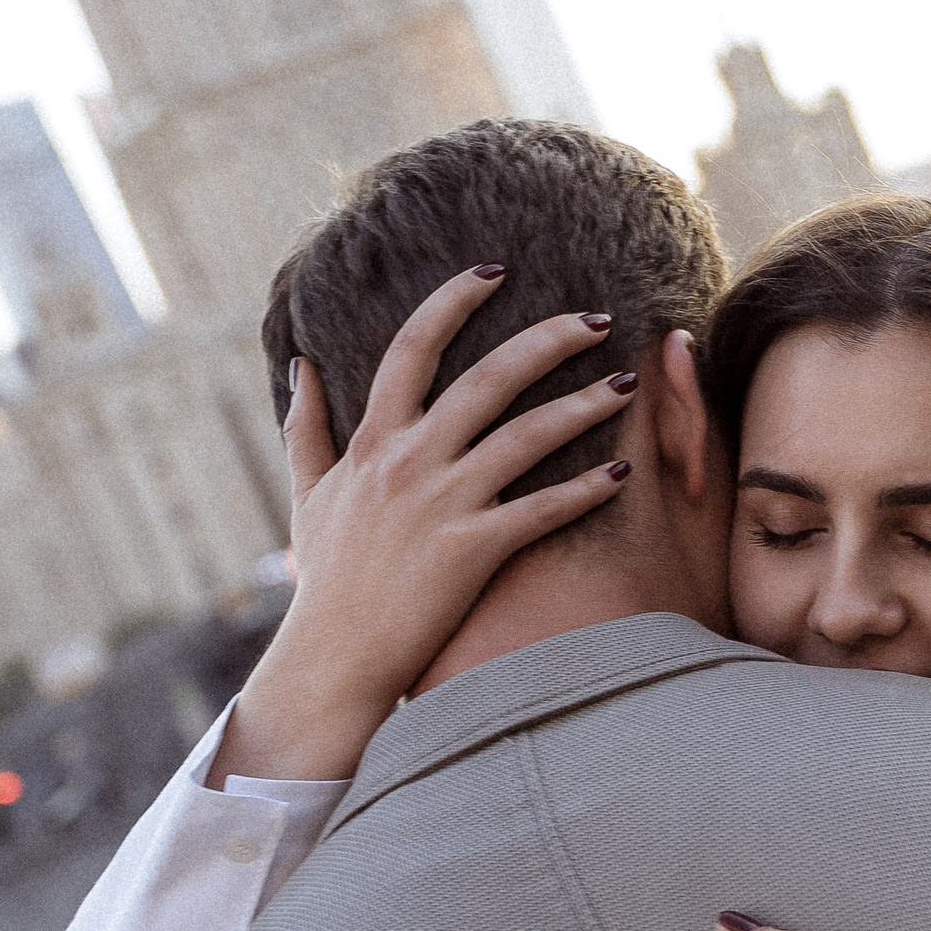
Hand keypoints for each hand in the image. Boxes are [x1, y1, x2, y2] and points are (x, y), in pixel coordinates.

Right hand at [215, 268, 636, 782]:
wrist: (332, 661)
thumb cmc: (327, 580)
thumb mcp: (308, 495)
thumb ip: (307, 427)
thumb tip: (301, 365)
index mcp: (373, 442)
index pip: (412, 347)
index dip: (453, 300)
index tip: (494, 269)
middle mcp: (408, 462)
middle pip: (487, 378)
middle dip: (546, 338)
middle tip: (595, 316)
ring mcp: (441, 506)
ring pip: (525, 436)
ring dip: (583, 404)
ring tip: (628, 382)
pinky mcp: (471, 553)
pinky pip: (541, 510)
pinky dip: (585, 489)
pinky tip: (624, 473)